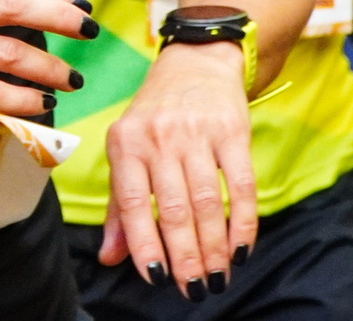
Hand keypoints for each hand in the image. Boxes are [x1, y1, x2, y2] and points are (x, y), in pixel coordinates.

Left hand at [99, 42, 255, 296]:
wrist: (195, 62)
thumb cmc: (155, 118)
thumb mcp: (128, 151)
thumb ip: (119, 208)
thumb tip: (109, 258)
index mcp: (125, 143)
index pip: (130, 203)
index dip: (143, 244)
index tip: (157, 278)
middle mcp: (158, 136)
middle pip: (173, 208)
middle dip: (185, 256)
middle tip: (194, 289)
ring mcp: (196, 132)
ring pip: (207, 202)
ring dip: (214, 247)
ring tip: (217, 277)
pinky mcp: (232, 130)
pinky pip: (241, 186)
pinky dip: (243, 222)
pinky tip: (241, 248)